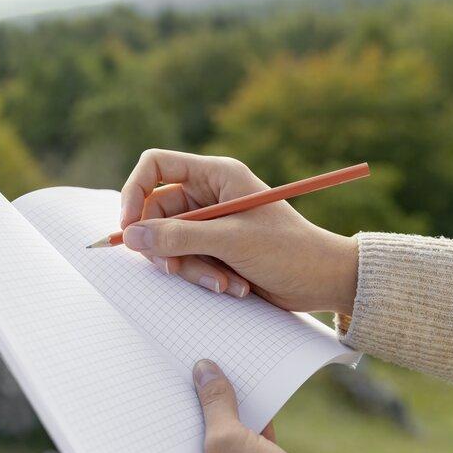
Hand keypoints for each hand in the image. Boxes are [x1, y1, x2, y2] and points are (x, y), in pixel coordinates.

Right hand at [119, 149, 357, 313]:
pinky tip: (231, 286)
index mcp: (216, 174)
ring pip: (168, 242)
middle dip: (166, 246)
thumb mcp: (230, 241)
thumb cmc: (287, 251)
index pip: (156, 166)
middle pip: (155, 212)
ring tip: (222, 282)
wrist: (323, 281)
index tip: (129, 227)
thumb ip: (178, 237)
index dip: (135, 192)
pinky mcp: (213, 250)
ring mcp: (209, 223)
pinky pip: (185, 260)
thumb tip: (131, 236)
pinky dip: (201, 277)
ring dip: (189, 267)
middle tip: (175, 269)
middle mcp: (208, 194)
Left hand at [180, 359, 310, 452]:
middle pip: (202, 432)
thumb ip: (214, 403)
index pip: (173, 439)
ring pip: (231, 432)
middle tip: (196, 365)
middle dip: (202, 401)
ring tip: (224, 371)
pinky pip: (255, 436)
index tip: (169, 377)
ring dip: (231, 406)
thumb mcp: (226, 439)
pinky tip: (257, 393)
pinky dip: (256, 417)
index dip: (172, 409)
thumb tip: (203, 369)